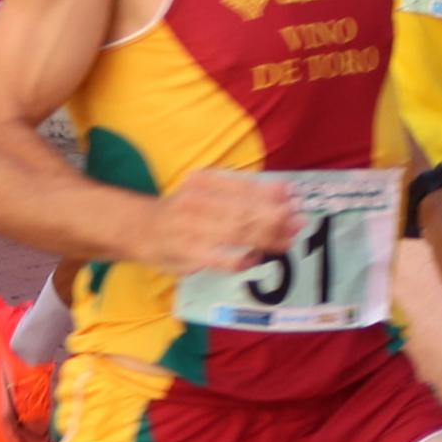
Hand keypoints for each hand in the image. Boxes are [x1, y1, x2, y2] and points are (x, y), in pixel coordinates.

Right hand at [145, 170, 300, 278]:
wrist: (142, 229)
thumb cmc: (184, 209)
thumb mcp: (207, 190)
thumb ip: (242, 190)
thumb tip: (285, 192)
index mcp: (202, 181)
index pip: (243, 187)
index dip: (271, 194)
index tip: (294, 199)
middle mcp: (195, 201)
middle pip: (244, 211)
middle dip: (276, 218)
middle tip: (298, 223)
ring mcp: (190, 228)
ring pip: (238, 234)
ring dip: (267, 239)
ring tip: (286, 241)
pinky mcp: (188, 254)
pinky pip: (224, 259)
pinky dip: (244, 259)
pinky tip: (255, 257)